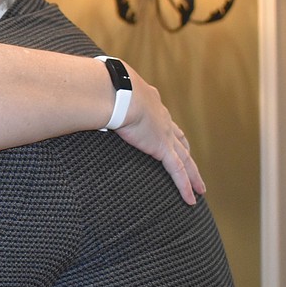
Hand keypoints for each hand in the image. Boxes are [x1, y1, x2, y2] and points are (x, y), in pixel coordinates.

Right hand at [115, 64, 204, 204]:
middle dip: (186, 153)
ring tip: (199, 188)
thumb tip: (86, 95)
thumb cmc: (109, 87)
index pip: (163, 119)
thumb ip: (103, 96)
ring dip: (193, 174)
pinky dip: (184, 186)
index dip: (169, 130)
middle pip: (180, 140)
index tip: (172, 138)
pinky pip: (178, 171)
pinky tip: (190, 200)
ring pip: (185, 159)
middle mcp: (162, 119)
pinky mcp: (162, 148)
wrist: (120, 92)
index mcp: (150, 103)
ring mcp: (165, 135)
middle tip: (193, 166)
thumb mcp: (109, 90)